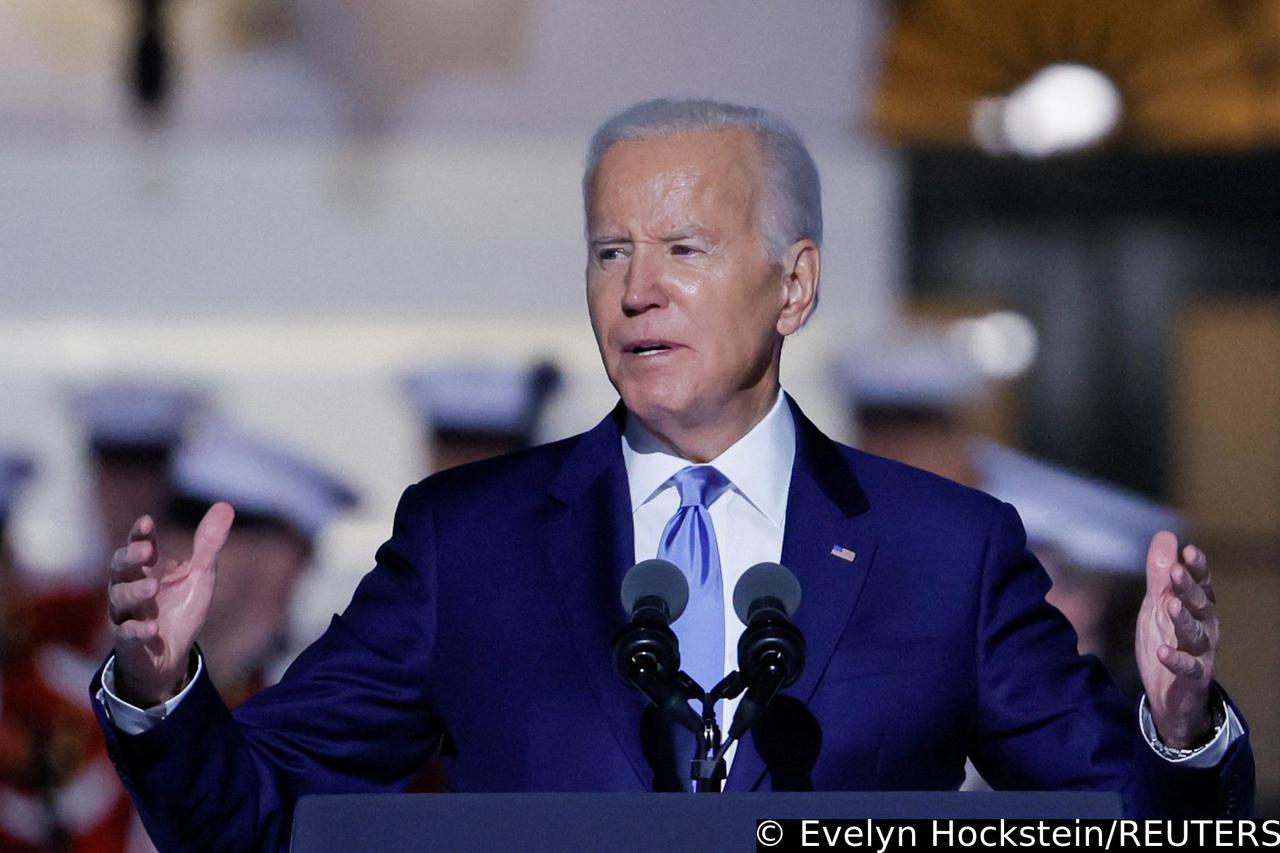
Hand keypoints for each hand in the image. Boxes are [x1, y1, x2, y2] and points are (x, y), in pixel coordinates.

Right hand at [108, 503, 233, 706]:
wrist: (172, 657)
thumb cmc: (181, 609)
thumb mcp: (200, 576)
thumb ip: (208, 544)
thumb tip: (225, 505)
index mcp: (147, 569)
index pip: (138, 546)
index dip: (139, 534)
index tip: (147, 522)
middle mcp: (130, 588)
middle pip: (120, 569)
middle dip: (129, 558)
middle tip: (145, 550)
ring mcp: (127, 616)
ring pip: (120, 600)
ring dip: (135, 592)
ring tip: (152, 588)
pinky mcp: (129, 643)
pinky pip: (127, 635)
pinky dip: (137, 630)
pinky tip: (151, 628)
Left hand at [1135, 531, 1217, 748]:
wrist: (1169, 693)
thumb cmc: (1168, 640)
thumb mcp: (1158, 604)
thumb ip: (1160, 574)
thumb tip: (1166, 536)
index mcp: (1198, 609)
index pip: (1200, 585)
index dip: (1197, 569)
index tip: (1190, 550)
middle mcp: (1205, 628)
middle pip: (1200, 606)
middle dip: (1189, 588)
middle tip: (1176, 571)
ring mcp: (1200, 653)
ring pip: (1195, 634)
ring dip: (1183, 619)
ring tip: (1170, 605)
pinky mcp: (1192, 677)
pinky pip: (1187, 668)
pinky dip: (1175, 659)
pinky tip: (1163, 651)